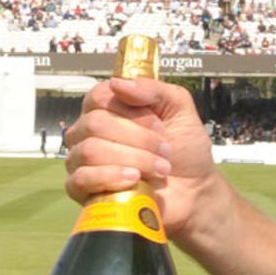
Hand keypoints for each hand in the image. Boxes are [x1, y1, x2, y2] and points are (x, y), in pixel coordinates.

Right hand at [64, 77, 215, 243]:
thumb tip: (118, 83)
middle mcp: (89, 133)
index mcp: (108, 109)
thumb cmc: (185, 150)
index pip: (99, 96)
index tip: (159, 125)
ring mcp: (82, 161)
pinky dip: (110, 177)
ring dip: (134, 159)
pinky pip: (80, 179)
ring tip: (159, 169)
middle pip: (95, 123)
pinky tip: (134, 180)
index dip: (131, 110)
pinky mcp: (83, 190)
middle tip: (164, 149)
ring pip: (91, 150)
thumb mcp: (179, 108)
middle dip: (138, 138)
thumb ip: (153, 89)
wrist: (195, 191)